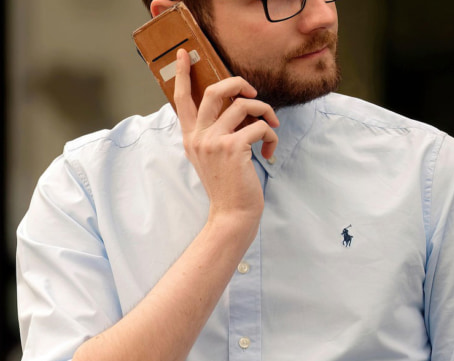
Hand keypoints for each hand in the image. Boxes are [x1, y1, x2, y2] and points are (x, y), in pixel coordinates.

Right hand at [173, 48, 278, 224]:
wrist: (233, 214)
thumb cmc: (229, 186)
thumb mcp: (214, 157)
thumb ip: (216, 133)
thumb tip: (239, 107)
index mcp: (191, 138)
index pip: (181, 100)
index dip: (184, 74)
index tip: (184, 53)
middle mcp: (199, 136)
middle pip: (215, 91)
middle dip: (238, 83)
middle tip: (252, 92)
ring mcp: (214, 141)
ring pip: (243, 105)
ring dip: (264, 112)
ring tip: (272, 127)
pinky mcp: (233, 147)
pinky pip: (259, 126)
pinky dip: (271, 134)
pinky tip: (269, 150)